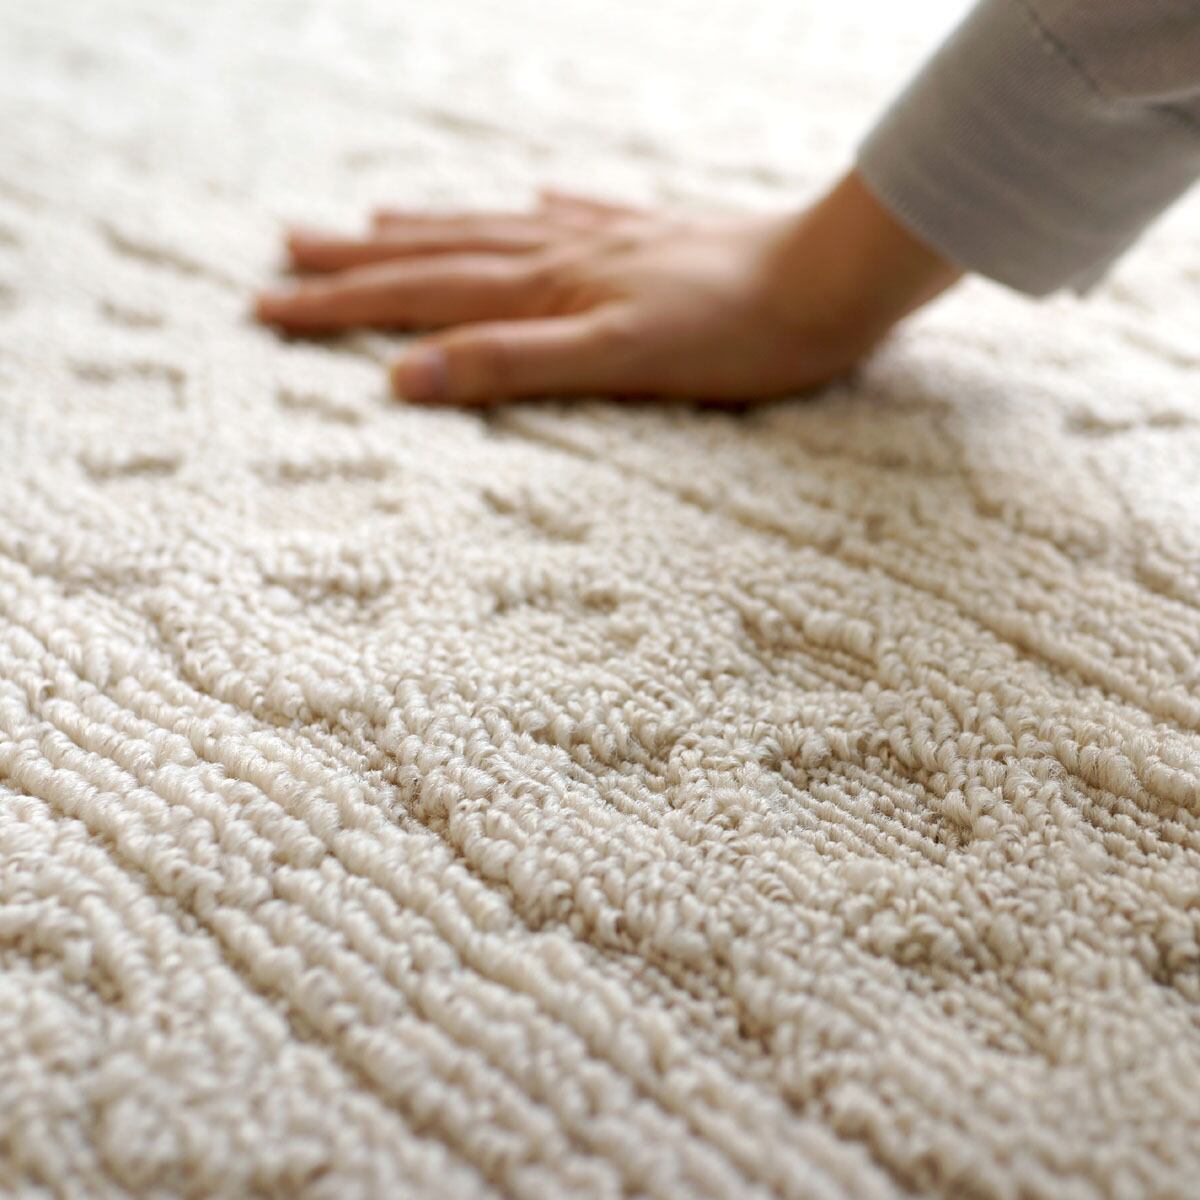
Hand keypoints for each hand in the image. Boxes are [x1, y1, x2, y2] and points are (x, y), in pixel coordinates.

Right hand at [253, 171, 960, 406]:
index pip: (421, 297)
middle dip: (358, 261)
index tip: (268, 307)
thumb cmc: (737, 335)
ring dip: (428, 227)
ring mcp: (609, 239)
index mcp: (549, 287)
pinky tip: (530, 197)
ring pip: (496, 229)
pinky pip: (574, 216)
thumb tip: (404, 378)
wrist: (832, 280)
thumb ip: (514, 365)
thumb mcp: (618, 361)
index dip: (340, 305)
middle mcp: (566, 252)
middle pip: (442, 252)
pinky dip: (534, 210)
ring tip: (375, 217)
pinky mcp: (654, 239)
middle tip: (286, 250)